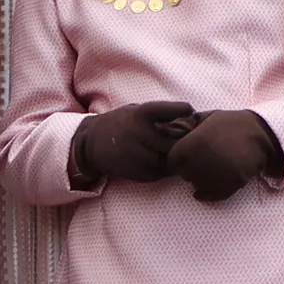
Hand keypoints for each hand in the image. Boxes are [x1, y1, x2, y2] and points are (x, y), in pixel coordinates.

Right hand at [71, 99, 199, 186]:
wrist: (91, 144)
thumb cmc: (120, 124)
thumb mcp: (135, 110)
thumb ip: (159, 114)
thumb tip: (192, 117)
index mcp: (141, 113)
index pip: (174, 110)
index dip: (185, 111)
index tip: (190, 113)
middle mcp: (140, 133)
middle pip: (178, 139)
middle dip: (185, 140)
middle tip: (187, 139)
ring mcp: (140, 154)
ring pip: (172, 159)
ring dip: (176, 157)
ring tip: (170, 151)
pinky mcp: (139, 173)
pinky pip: (163, 173)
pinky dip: (165, 169)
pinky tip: (158, 162)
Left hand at [168, 108, 283, 203]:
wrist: (260, 133)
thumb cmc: (229, 123)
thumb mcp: (204, 117)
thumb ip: (182, 124)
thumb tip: (160, 129)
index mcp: (191, 145)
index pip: (173, 163)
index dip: (179, 161)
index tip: (187, 156)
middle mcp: (201, 161)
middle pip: (185, 176)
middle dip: (190, 170)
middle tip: (201, 162)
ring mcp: (216, 174)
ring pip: (199, 187)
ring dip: (201, 182)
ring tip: (210, 170)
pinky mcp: (231, 184)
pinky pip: (214, 195)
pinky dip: (210, 194)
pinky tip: (209, 188)